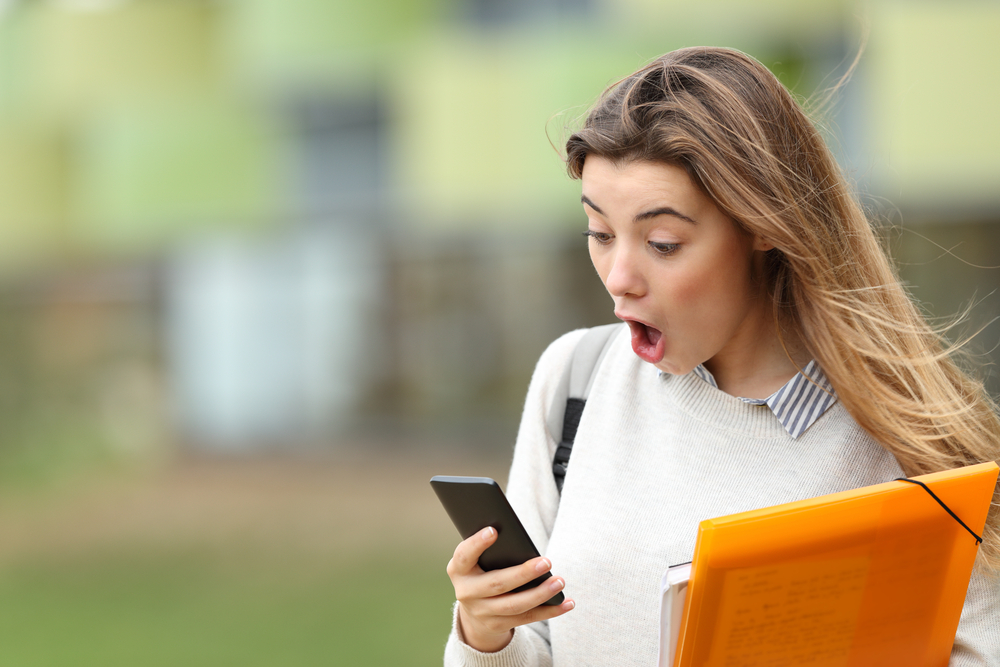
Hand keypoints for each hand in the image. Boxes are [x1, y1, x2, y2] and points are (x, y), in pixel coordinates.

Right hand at [447, 526, 575, 652]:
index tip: (494, 530)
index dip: (477, 544)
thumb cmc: (481, 571)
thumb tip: (517, 537)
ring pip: (515, 605)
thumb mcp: (476, 561)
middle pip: (497, 584)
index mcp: (458, 570)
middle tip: (546, 562)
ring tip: (559, 581)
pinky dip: (550, 611)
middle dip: (523, 573)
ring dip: (540, 594)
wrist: (473, 612)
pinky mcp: (498, 625)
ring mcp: (482, 612)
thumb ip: (490, 550)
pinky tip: (567, 603)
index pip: (464, 555)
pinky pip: (528, 618)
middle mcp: (466, 593)